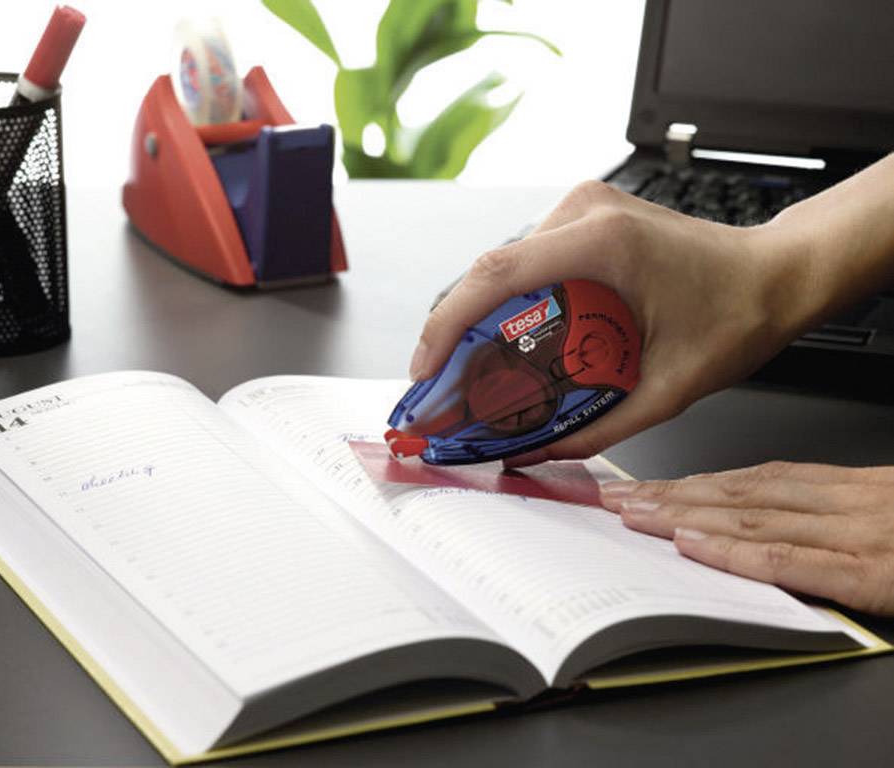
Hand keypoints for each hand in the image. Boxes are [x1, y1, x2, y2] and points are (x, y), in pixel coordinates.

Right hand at [409, 181, 816, 464]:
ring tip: (471, 370)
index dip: (446, 324)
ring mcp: (583, 208)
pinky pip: (527, 258)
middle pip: (489, 271)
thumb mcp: (667, 389)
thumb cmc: (736, 314)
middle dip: (455, 330)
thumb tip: (537, 452)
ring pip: (503, 265)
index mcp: (603, 243)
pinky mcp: (586, 217)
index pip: (496, 276)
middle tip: (443, 384)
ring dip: (481, 316)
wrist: (773, 274)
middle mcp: (585, 212)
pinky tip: (509, 340)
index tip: (427, 369)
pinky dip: (509, 301)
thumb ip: (597, 429)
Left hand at [600, 462, 893, 615]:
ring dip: (683, 513)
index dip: (694, 482)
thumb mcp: (891, 515)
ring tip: (632, 515)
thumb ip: (835, 517)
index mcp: (853, 488)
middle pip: (740, 494)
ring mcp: (858, 536)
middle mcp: (849, 504)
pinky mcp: (872, 574)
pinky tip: (691, 544)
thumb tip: (773, 524)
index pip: (757, 479)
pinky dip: (735, 551)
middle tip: (616, 498)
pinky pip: (790, 561)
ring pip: (752, 518)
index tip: (647, 486)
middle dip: (670, 495)